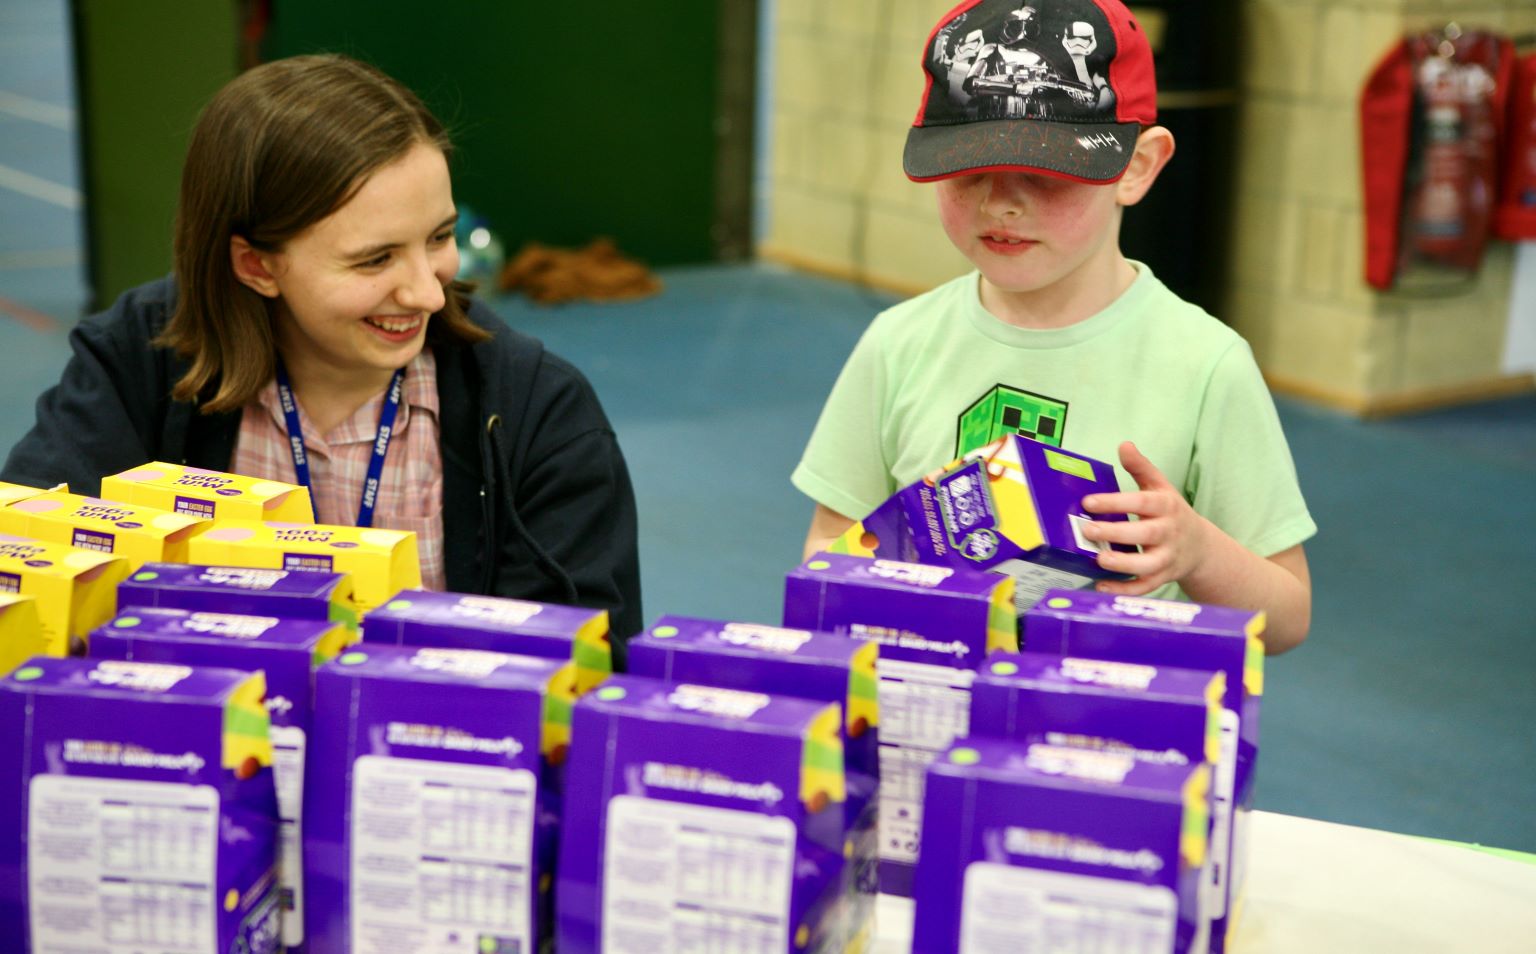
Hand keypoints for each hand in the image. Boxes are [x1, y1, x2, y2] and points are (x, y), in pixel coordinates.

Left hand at [1079, 441, 1210, 594]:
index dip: (1116, 502)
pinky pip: (1145, 587)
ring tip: (1099, 559)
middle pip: (1145, 534)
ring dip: (1123, 565)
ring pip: (1147, 565)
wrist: (1200, 546)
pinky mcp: (1163, 578)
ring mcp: (1167, 558)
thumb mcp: (1160, 487)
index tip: (1088, 501)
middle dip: (1116, 533)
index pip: (1142, 502)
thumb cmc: (1170, 512)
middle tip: (1087, 530)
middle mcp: (1169, 533)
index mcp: (1166, 507)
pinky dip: (1125, 590)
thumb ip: (1141, 467)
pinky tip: (1101, 586)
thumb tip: (1124, 445)